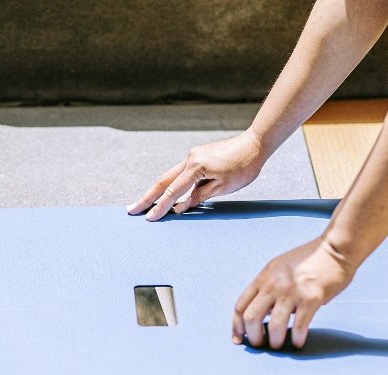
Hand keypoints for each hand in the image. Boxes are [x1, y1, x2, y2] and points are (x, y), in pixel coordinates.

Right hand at [127, 129, 267, 220]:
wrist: (255, 144)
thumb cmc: (244, 166)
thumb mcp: (223, 186)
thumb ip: (200, 196)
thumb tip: (182, 206)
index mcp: (196, 167)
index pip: (173, 192)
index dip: (160, 207)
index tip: (148, 218)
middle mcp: (190, 159)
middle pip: (164, 181)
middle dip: (147, 197)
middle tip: (132, 209)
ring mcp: (193, 156)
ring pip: (171, 176)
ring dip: (158, 191)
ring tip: (145, 203)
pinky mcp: (199, 156)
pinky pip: (182, 173)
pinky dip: (174, 185)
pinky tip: (170, 195)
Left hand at [232, 237, 356, 349]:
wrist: (335, 249)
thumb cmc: (309, 260)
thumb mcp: (279, 268)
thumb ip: (269, 287)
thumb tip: (266, 312)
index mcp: (263, 277)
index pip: (240, 305)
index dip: (236, 326)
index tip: (238, 339)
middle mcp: (273, 285)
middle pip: (251, 318)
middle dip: (253, 337)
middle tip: (261, 344)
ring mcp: (291, 292)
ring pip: (274, 326)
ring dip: (275, 342)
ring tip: (279, 345)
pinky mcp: (311, 298)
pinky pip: (299, 326)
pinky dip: (297, 339)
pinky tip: (299, 342)